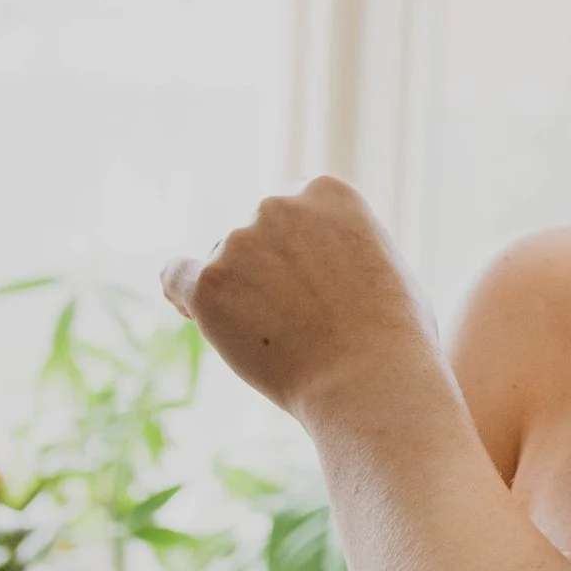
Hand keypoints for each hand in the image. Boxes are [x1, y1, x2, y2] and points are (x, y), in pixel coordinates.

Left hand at [162, 179, 438, 421]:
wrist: (371, 379)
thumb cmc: (394, 334)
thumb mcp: (382, 263)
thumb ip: (342, 245)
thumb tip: (313, 255)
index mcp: (325, 191)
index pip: (291, 213)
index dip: (295, 251)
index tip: (307, 286)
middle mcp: (277, 204)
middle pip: (255, 237)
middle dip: (267, 273)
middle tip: (295, 322)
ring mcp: (238, 241)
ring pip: (223, 267)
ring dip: (240, 297)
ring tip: (278, 342)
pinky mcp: (208, 282)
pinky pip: (176, 276)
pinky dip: (182, 292)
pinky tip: (191, 310)